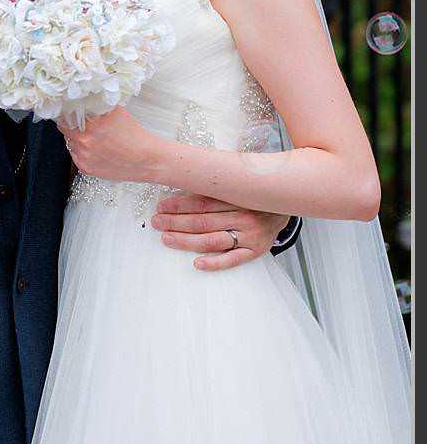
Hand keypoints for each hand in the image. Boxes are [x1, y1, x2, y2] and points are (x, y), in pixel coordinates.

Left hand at [58, 107, 161, 182]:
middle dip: (71, 125)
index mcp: (91, 124)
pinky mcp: (85, 167)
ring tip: (94, 139)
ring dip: (76, 139)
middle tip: (82, 125)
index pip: (67, 114)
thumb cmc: (134, 136)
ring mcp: (83, 155)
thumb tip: (85, 98)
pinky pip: (75, 156)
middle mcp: (84, 140)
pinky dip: (82, 151)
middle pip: (64, 128)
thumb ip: (98, 105)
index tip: (71, 112)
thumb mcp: (117, 112)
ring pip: (70, 142)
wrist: (146, 159)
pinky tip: (96, 149)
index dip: (69, 112)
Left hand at [152, 193, 292, 270]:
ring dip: (186, 240)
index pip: (202, 202)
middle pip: (204, 221)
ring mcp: (251, 235)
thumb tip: (181, 180)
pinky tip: (197, 263)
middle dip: (176, 222)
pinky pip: (232, 259)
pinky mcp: (255, 251)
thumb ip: (215, 185)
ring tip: (166, 238)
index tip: (161, 207)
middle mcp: (245, 217)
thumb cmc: (254, 195)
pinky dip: (214, 263)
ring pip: (212, 240)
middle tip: (157, 222)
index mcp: (239, 197)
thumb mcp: (238, 184)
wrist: (286, 205)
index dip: (178, 205)